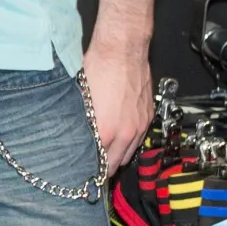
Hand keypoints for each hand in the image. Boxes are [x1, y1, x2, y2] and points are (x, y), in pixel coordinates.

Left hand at [81, 35, 151, 176]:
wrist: (122, 49)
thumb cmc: (98, 69)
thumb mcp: (82, 100)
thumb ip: (83, 124)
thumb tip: (77, 138)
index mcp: (106, 130)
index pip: (101, 163)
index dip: (94, 171)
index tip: (88, 176)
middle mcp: (126, 131)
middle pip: (118, 162)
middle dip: (108, 168)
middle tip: (97, 172)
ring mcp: (140, 123)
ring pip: (132, 151)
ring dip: (121, 155)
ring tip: (109, 158)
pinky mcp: (148, 113)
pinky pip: (141, 136)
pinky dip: (131, 142)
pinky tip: (121, 140)